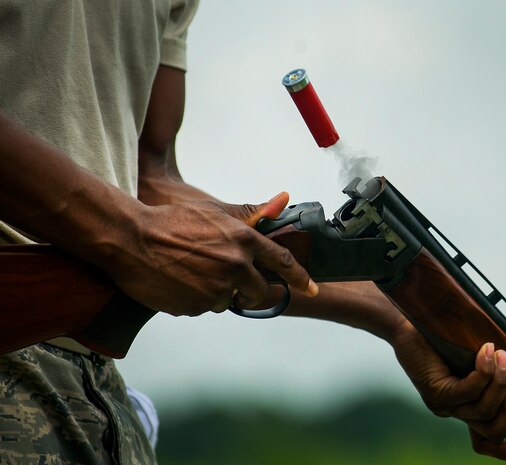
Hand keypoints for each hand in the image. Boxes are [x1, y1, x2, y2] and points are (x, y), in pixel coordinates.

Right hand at [104, 192, 317, 315]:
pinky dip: (196, 299)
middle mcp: (235, 267)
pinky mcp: (195, 307)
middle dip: (250, 290)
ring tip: (191, 271)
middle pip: (258, 291)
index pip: (282, 262)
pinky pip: (203, 308)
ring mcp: (215, 290)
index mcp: (243, 241)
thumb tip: (283, 200)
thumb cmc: (171, 222)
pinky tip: (179, 280)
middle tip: (229, 279)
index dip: (300, 277)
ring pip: (227, 300)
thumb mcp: (214, 213)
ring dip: (217, 292)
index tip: (311, 288)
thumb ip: (251, 215)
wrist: (130, 239)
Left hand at [391, 320, 505, 459]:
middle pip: (491, 430)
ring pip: (483, 409)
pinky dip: (483, 373)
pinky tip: (488, 353)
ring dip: (499, 383)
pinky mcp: (436, 392)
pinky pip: (467, 391)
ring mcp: (444, 405)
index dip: (504, 450)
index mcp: (463, 407)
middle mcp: (454, 411)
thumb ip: (489, 373)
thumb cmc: (440, 340)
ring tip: (502, 356)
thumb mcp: (470, 358)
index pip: (484, 442)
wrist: (407, 327)